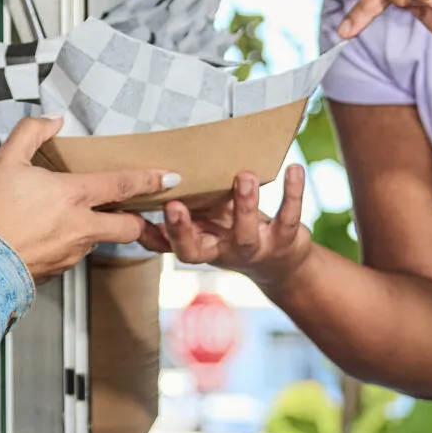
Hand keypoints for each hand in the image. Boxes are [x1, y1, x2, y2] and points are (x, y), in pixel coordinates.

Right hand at [0, 116, 173, 281]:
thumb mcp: (3, 161)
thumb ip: (31, 132)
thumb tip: (52, 119)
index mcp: (71, 196)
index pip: (122, 185)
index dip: (149, 180)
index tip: (170, 178)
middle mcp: (79, 227)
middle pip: (127, 226)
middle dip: (139, 221)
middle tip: (142, 216)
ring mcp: (70, 253)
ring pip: (98, 240)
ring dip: (99, 230)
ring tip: (77, 220)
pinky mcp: (56, 272)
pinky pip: (72, 256)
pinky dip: (69, 245)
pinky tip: (48, 237)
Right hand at [139, 164, 313, 287]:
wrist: (281, 264)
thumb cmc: (233, 236)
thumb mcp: (204, 228)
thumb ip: (177, 216)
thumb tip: (137, 193)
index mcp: (200, 248)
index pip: (171, 246)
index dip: (160, 233)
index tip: (152, 210)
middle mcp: (222, 253)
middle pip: (196, 251)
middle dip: (182, 229)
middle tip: (174, 203)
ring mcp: (253, 249)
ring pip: (245, 233)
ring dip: (243, 204)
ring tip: (243, 176)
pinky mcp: (284, 239)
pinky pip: (288, 216)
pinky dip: (293, 192)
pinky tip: (294, 168)